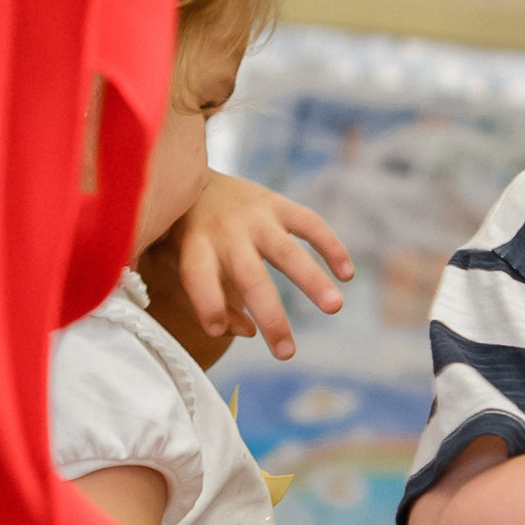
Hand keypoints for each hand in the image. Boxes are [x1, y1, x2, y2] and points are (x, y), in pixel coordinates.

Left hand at [174, 167, 353, 361]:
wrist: (189, 170)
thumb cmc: (183, 231)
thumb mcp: (177, 261)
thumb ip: (206, 298)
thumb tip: (247, 331)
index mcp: (194, 245)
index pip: (198, 276)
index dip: (207, 303)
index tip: (217, 330)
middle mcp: (226, 231)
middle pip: (251, 277)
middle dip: (271, 316)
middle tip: (288, 353)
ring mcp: (256, 216)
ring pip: (288, 252)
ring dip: (313, 280)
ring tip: (336, 307)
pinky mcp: (278, 204)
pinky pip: (310, 224)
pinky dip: (331, 247)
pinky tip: (347, 275)